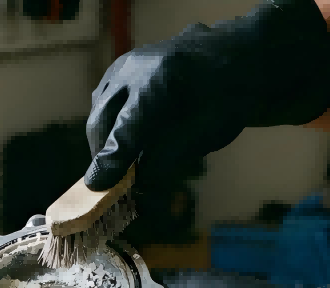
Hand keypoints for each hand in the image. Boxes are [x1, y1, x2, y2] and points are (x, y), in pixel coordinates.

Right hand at [84, 0, 329, 191]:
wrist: (234, 58)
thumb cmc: (225, 100)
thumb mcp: (204, 135)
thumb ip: (166, 158)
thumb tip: (135, 184)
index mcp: (163, 82)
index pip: (126, 131)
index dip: (110, 162)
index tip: (96, 187)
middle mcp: (137, 69)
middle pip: (104, 121)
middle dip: (104, 154)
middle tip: (111, 181)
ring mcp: (124, 66)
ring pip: (100, 113)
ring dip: (105, 141)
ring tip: (119, 162)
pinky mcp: (118, 71)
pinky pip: (104, 104)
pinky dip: (109, 126)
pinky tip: (124, 140)